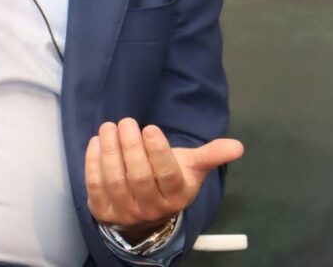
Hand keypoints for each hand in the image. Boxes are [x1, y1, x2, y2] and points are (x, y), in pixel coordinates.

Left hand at [85, 117, 243, 230]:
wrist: (147, 210)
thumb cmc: (169, 179)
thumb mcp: (190, 167)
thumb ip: (211, 155)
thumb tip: (239, 146)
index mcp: (176, 195)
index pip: (166, 175)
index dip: (157, 151)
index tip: (150, 128)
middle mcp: (151, 207)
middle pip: (139, 177)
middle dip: (131, 147)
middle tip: (126, 122)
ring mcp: (126, 211)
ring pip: (116, 181)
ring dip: (110, 152)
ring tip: (109, 127)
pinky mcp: (103, 210)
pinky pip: (95, 187)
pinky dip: (93, 163)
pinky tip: (96, 141)